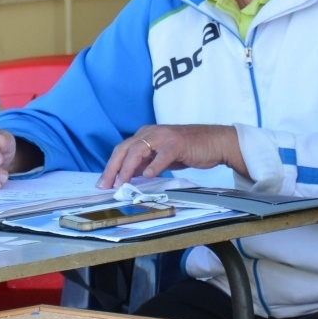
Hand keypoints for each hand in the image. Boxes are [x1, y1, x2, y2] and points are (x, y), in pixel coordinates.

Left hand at [98, 124, 244, 188]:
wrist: (214, 142)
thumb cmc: (188, 149)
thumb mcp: (162, 156)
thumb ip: (145, 162)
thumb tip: (127, 175)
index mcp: (146, 135)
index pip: (122, 150)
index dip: (111, 166)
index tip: (103, 183)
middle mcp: (151, 132)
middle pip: (125, 149)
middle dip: (113, 168)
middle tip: (106, 186)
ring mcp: (164, 137)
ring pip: (138, 150)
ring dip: (127, 168)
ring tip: (121, 183)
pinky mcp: (177, 143)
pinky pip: (162, 155)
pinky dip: (153, 165)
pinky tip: (147, 175)